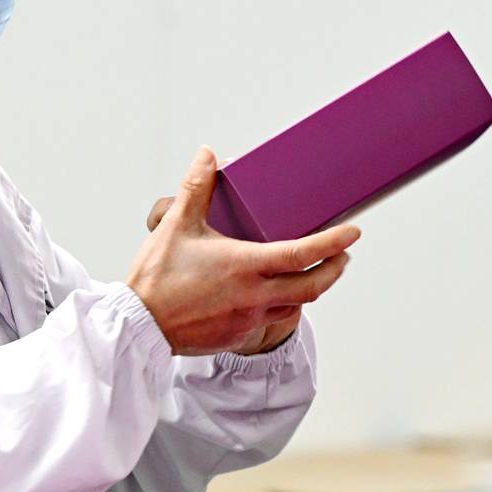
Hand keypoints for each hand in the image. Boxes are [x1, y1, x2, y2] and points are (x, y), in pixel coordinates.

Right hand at [128, 147, 359, 356]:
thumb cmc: (156, 278)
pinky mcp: (237, 336)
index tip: (353, 232)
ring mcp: (247, 319)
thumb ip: (196, 187)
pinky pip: (271, 320)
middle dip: (335, 268)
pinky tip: (273, 294)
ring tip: (311, 271)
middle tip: (344, 255)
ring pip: (294, 305)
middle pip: (313, 286)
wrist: (138, 327)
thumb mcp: (176, 225)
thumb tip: (207, 155)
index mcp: (243, 265)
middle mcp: (253, 296)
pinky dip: (281, 305)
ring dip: (309, 288)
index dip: (334, 242)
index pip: (303, 254)